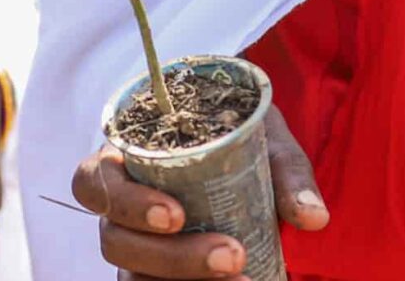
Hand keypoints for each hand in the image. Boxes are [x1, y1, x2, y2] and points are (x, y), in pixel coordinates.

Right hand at [71, 107, 326, 277]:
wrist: (251, 161)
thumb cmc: (241, 137)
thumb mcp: (262, 137)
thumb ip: (286, 172)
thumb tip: (312, 218)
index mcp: (125, 159)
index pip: (92, 181)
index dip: (124, 202)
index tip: (176, 215)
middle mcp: (120, 210)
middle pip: (115, 241)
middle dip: (173, 257)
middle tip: (230, 256)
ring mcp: (134, 249)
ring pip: (133, 277)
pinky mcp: (155, 275)